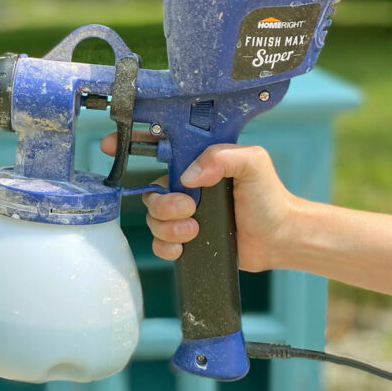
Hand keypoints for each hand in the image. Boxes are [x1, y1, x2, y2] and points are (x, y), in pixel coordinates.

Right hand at [100, 132, 297, 271]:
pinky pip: (160, 242)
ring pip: (153, 219)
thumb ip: (222, 157)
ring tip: (195, 229)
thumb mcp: (253, 163)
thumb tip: (188, 176)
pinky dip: (166, 245)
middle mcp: (188, 186)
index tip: (112, 146)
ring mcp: (186, 213)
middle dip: (163, 203)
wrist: (279, 237)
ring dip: (168, 226)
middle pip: (151, 191)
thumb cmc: (270, 197)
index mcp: (198, 163)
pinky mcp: (187, 238)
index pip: (160, 147)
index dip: (133, 144)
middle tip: (188, 208)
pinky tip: (184, 246)